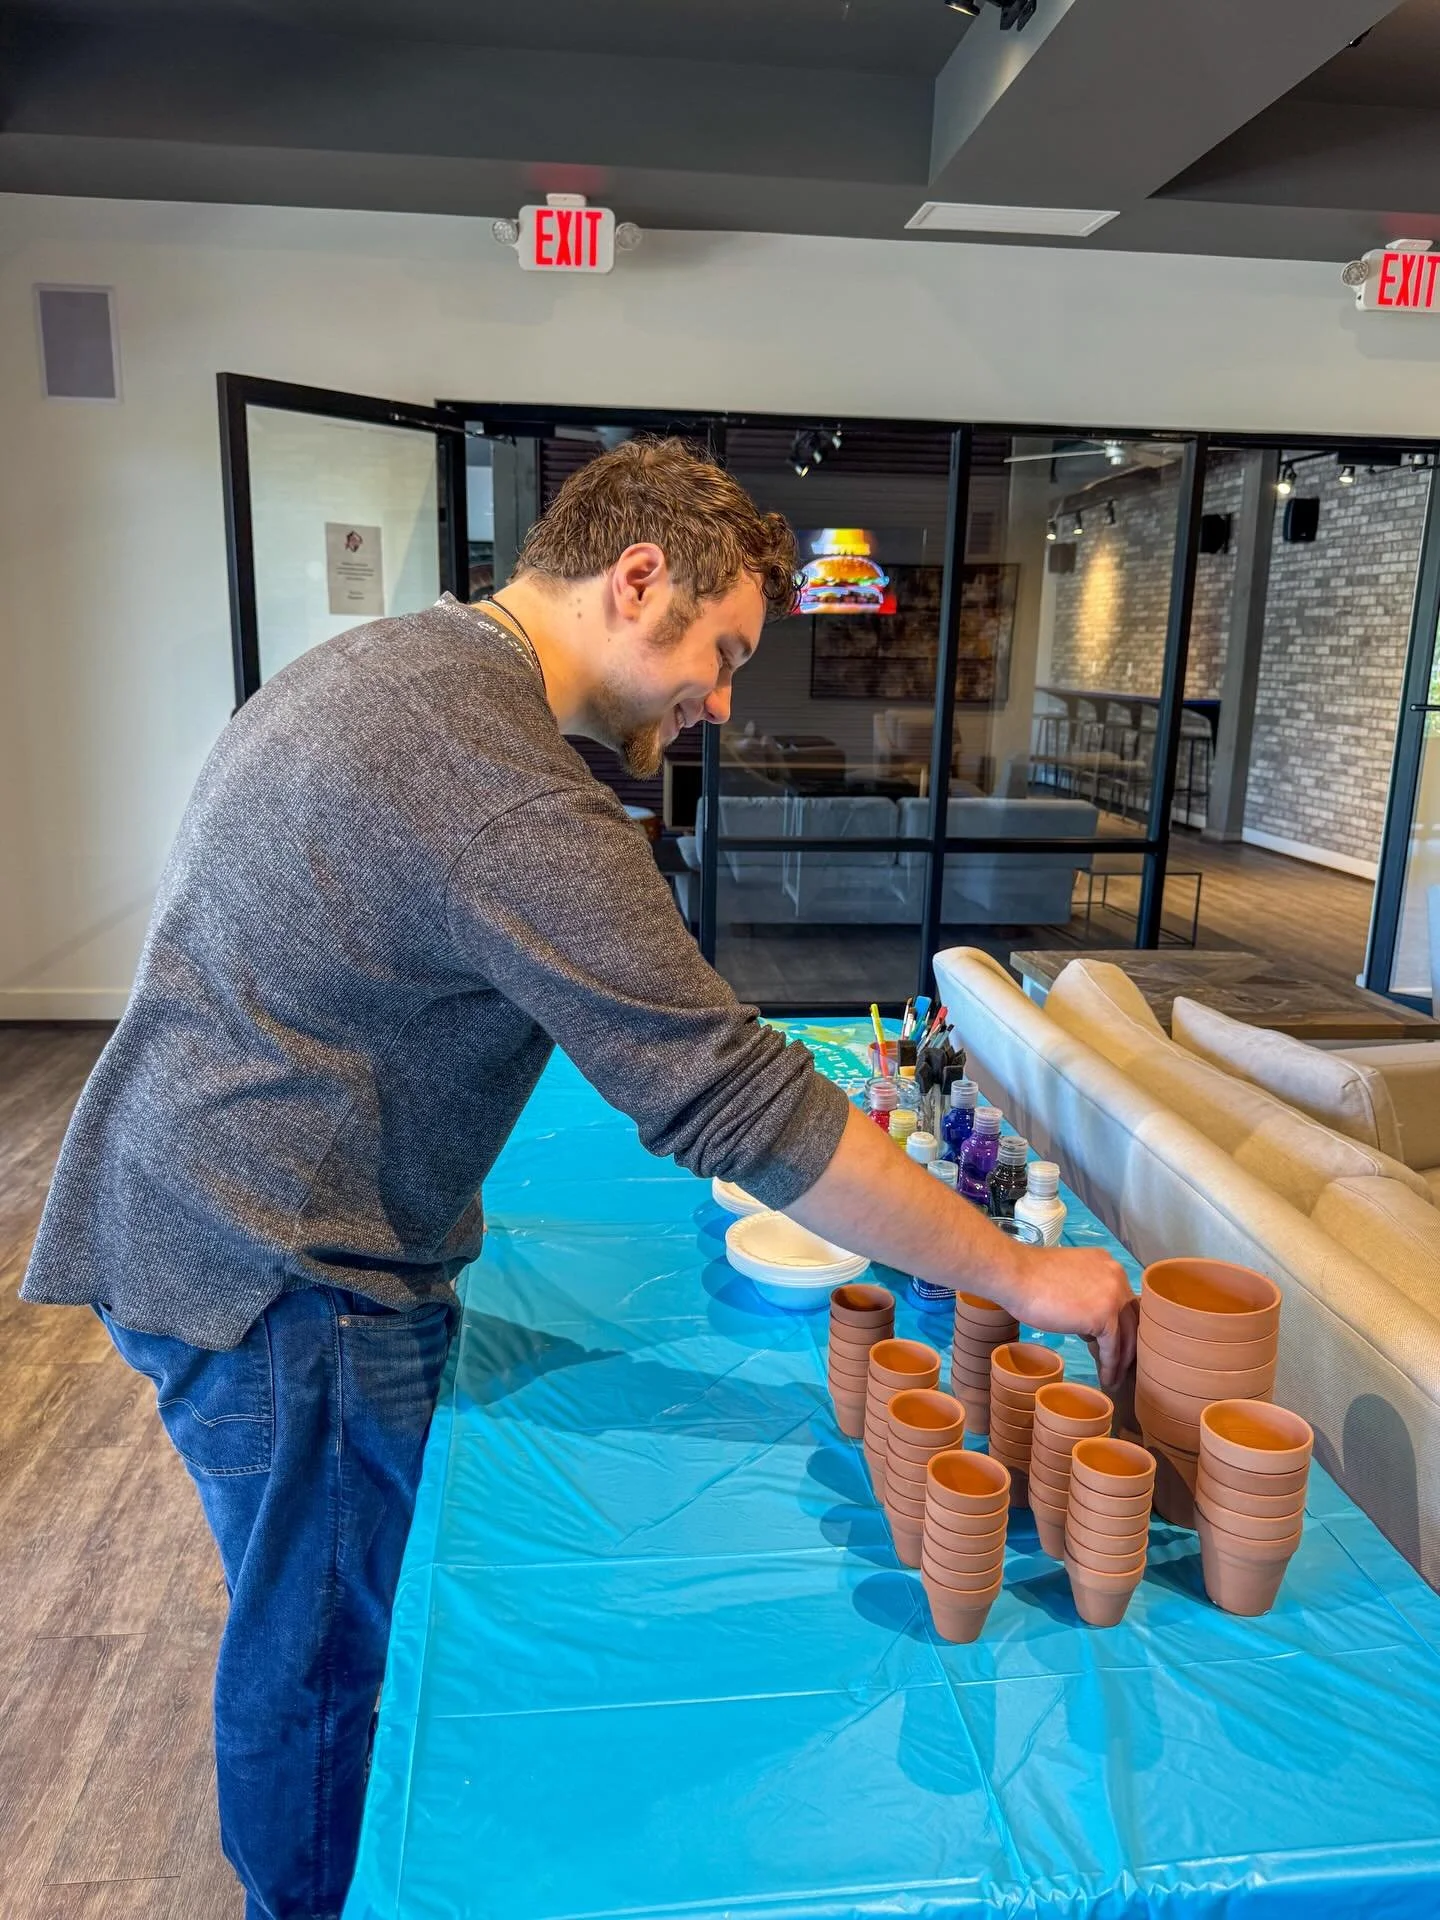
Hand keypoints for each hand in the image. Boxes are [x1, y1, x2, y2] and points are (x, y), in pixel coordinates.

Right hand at [1003, 1246, 1137, 1389]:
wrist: (1015, 1276)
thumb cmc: (1030, 1278)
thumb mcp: (1069, 1281)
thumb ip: (1086, 1295)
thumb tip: (1091, 1325)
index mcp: (1107, 1264)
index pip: (1123, 1299)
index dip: (1120, 1323)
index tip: (1111, 1343)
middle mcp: (1116, 1276)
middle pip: (1131, 1317)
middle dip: (1126, 1344)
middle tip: (1118, 1365)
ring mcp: (1113, 1295)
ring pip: (1126, 1335)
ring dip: (1121, 1361)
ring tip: (1114, 1379)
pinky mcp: (1104, 1316)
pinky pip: (1113, 1347)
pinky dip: (1110, 1366)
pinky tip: (1105, 1378)